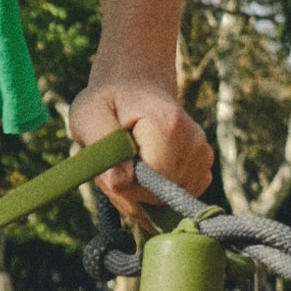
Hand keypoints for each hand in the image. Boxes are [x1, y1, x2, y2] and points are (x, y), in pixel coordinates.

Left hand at [69, 73, 212, 221]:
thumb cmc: (107, 102)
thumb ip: (102, 147)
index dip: (124, 186)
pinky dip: (151, 194)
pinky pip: (170, 202)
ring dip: (137, 192)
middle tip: (113, 162)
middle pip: (158, 196)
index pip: (151, 183)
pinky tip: (142, 168)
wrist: (135, 87)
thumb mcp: (88, 115)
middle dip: (128, 190)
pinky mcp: (202, 171)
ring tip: (127, 161)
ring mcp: (202, 158)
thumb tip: (122, 181)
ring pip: (163, 202)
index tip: (108, 164)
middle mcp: (194, 143)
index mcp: (168, 125)